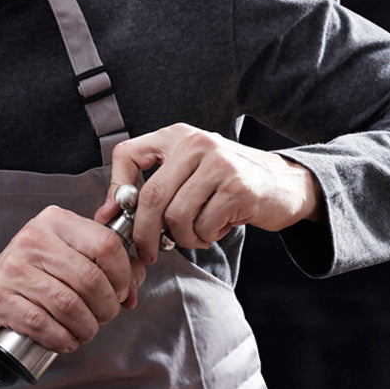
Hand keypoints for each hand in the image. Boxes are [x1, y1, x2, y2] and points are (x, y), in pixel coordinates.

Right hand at [0, 205, 145, 352]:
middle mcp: (33, 239)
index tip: (122, 292)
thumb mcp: (74, 254)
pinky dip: (62, 338)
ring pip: (68, 305)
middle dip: (106, 307)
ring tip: (86, 330)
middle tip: (105, 315)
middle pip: (89, 279)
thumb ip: (111, 264)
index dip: (122, 275)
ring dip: (86, 327)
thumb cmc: (40, 270)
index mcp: (57, 221)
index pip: (106, 245)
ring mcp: (13, 268)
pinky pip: (42, 324)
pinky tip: (67, 339)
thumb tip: (134, 285)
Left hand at [94, 123, 324, 263]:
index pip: (128, 154)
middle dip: (144, 234)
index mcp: (176, 135)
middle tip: (147, 252)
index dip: (115, 190)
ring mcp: (219, 164)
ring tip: (197, 233)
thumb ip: (151, 188)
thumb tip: (105, 215)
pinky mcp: (238, 188)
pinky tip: (217, 228)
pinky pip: (203, 226)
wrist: (284, 184)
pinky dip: (206, 238)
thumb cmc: (227, 184)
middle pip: (151, 197)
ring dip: (182, 238)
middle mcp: (196, 143)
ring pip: (176, 217)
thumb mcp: (188, 174)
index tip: (115, 218)